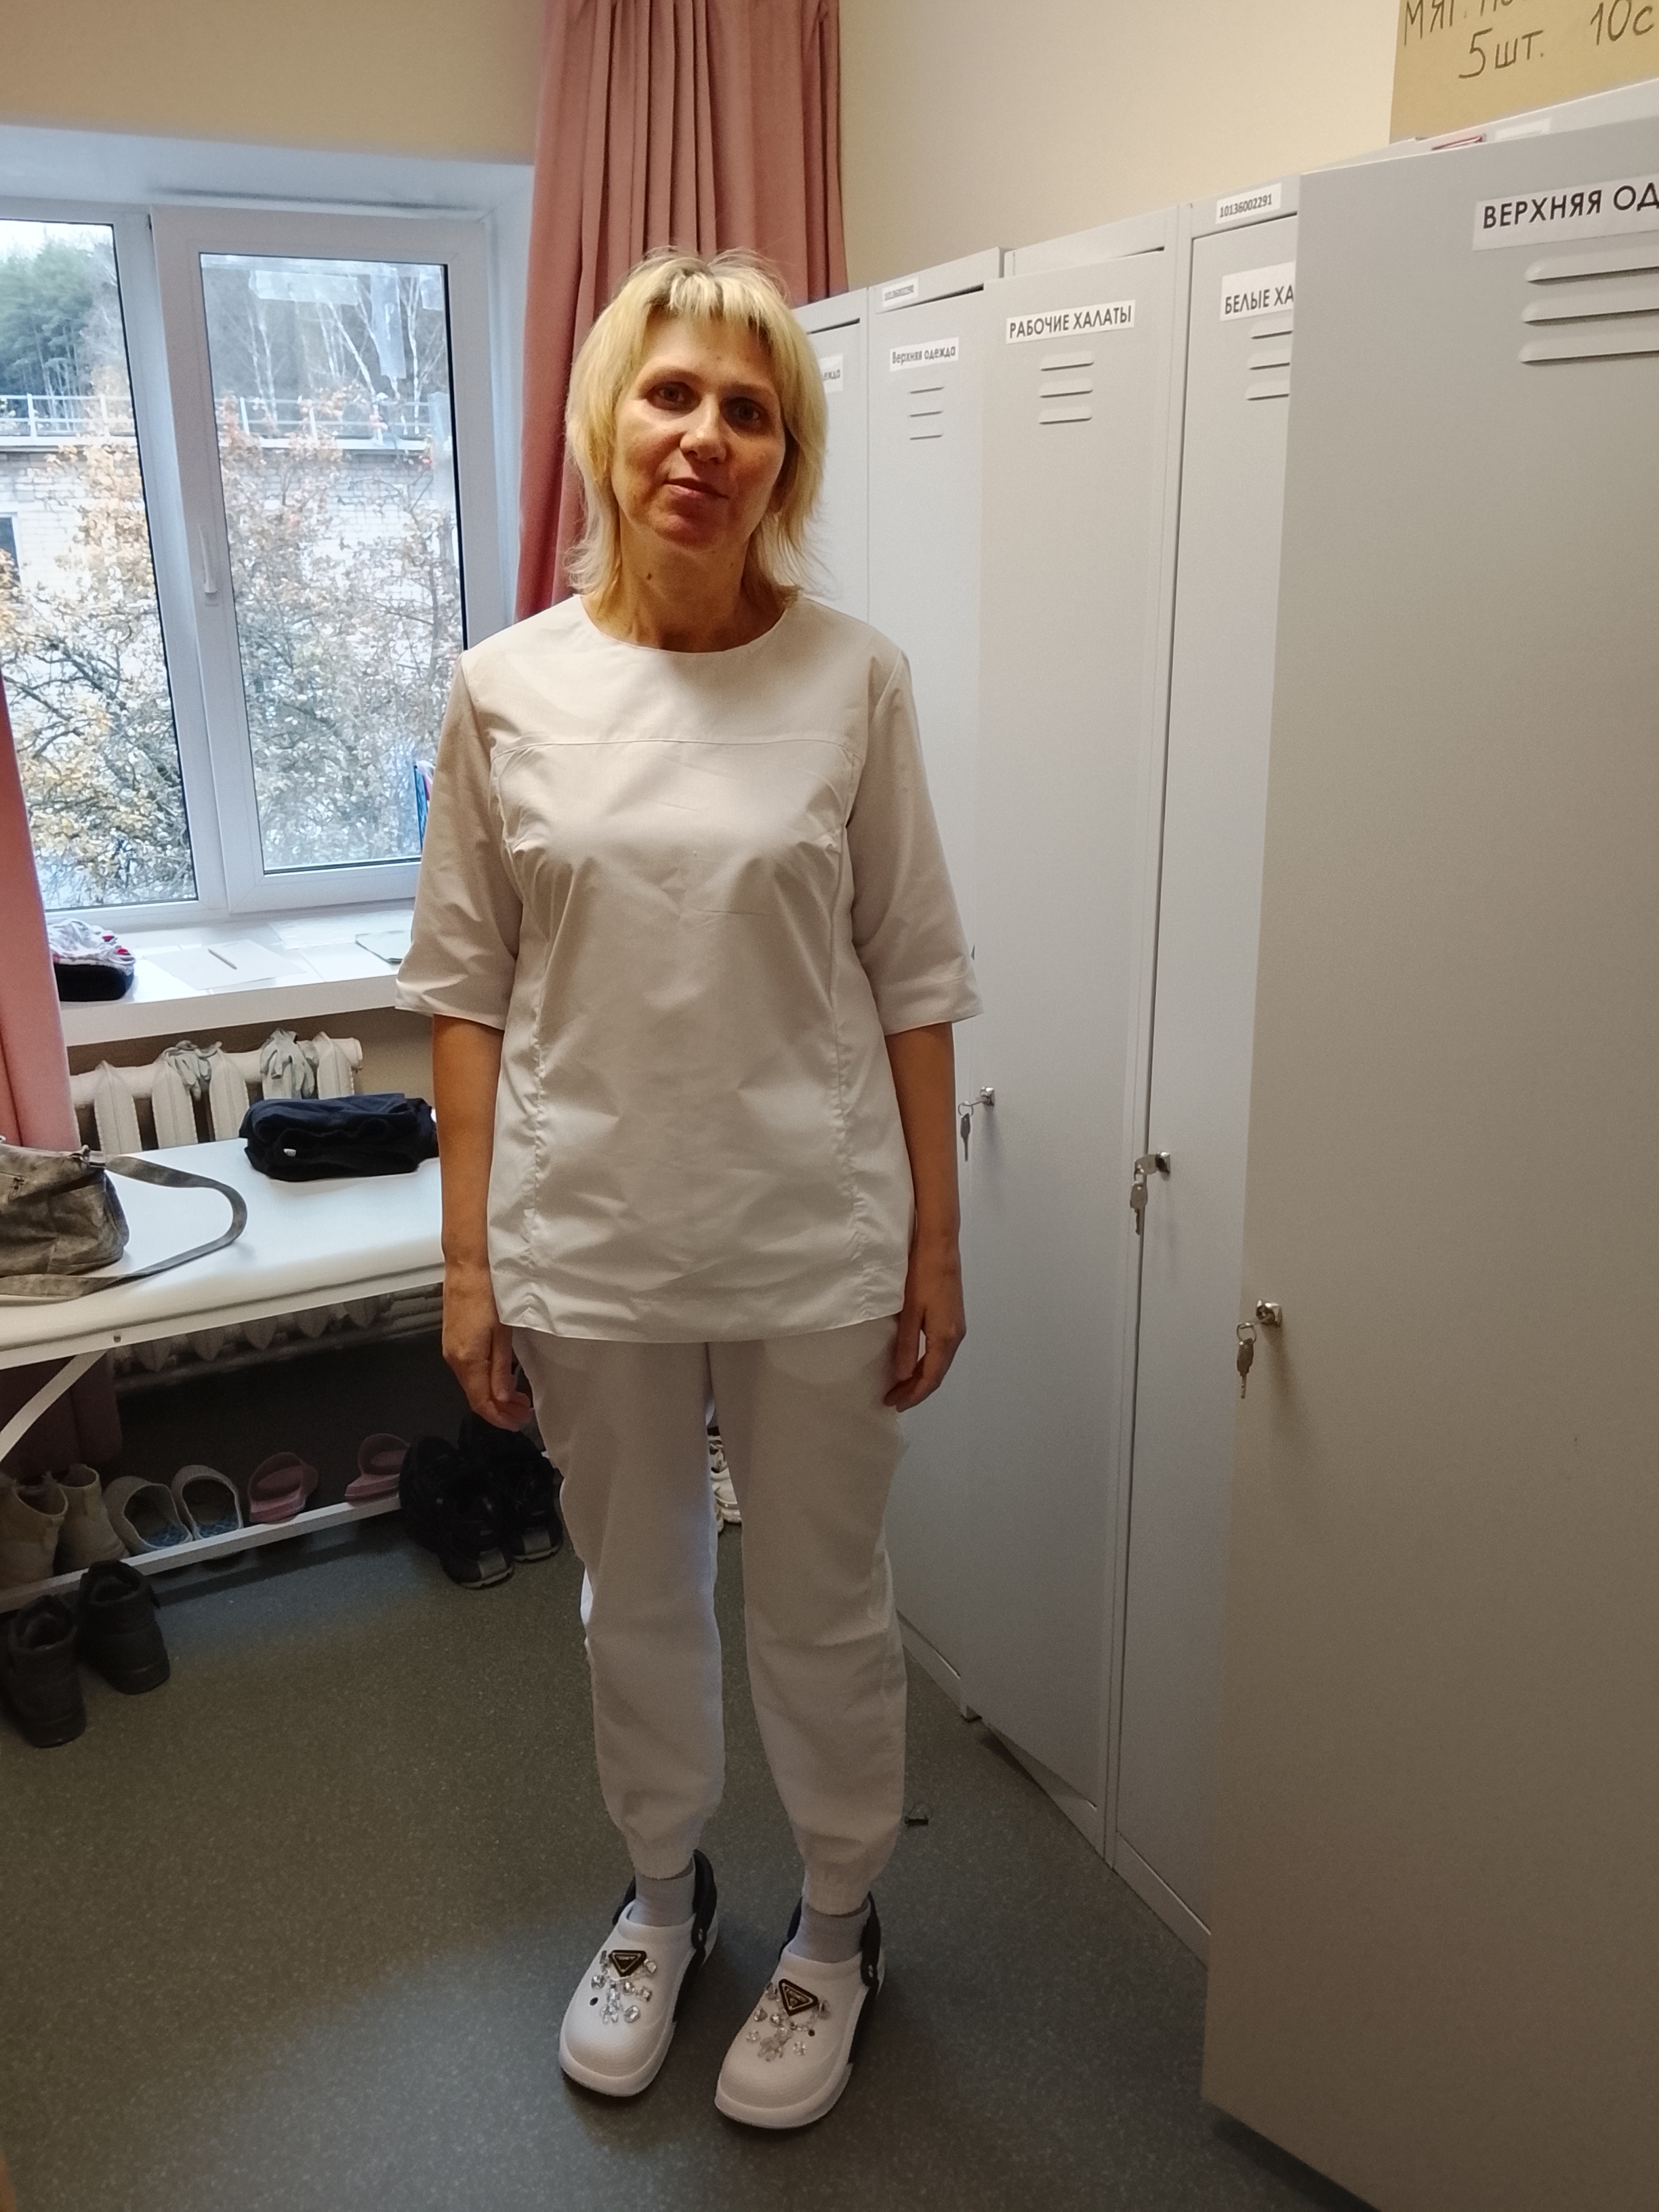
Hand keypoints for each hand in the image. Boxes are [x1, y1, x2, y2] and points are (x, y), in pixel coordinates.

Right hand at [442, 1259, 532, 1427]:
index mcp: (466, 1360)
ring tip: (516, 1399)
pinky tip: (500, 1378)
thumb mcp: (502, 1334)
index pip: (480, 1401)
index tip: (517, 1422)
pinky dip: (484, 1380)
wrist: (467, 1265)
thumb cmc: (488, 1293)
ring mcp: (450, 1349)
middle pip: (474, 1395)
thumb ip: (500, 1369)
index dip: (498, 1417)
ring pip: (471, 1383)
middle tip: (522, 1412)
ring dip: (493, 1395)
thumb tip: (501, 1399)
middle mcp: (453, 1358)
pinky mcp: (453, 1339)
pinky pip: (468, 1370)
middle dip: (498, 1409)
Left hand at [885, 1235, 965, 1410]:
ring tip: (900, 1387)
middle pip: (937, 1373)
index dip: (913, 1394)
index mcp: (945, 1337)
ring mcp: (957, 1328)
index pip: (930, 1377)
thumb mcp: (909, 1312)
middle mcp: (955, 1336)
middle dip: (916, 1390)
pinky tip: (913, 1364)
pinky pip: (940, 1351)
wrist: (940, 1246)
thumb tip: (902, 1376)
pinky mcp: (953, 1319)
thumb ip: (906, 1345)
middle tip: (893, 1399)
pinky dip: (926, 1363)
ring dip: (921, 1377)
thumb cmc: (922, 1275)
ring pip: (939, 1363)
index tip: (894, 1403)